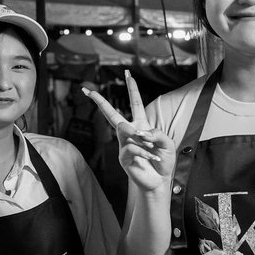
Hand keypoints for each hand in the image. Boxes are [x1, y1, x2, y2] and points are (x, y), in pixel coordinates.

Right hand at [82, 71, 175, 192]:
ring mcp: (124, 145)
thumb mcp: (167, 143)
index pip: (135, 103)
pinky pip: (132, 148)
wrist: (159, 181)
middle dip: (100, 102)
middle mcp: (129, 133)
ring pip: (125, 130)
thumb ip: (156, 133)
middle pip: (112, 114)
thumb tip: (139, 132)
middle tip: (87, 90)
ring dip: (142, 138)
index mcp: (141, 125)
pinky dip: (145, 152)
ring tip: (154, 148)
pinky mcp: (123, 158)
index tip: (127, 73)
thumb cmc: (163, 160)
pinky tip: (153, 158)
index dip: (132, 88)